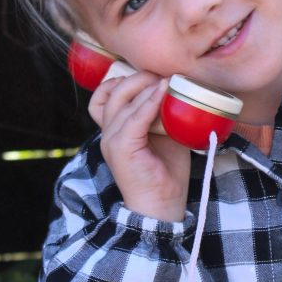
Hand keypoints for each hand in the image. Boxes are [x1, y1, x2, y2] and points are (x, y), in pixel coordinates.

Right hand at [88, 71, 190, 221]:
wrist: (162, 207)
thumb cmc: (165, 173)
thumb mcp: (166, 136)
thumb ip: (164, 114)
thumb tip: (179, 89)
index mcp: (114, 130)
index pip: (103, 95)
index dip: (122, 79)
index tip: (149, 75)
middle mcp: (108, 133)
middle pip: (112, 92)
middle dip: (137, 77)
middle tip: (162, 75)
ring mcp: (112, 140)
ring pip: (122, 101)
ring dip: (145, 87)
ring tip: (167, 81)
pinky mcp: (122, 149)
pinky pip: (134, 118)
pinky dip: (149, 102)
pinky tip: (163, 92)